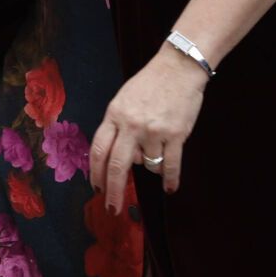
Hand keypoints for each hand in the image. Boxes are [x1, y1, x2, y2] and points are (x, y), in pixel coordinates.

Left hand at [90, 48, 207, 208]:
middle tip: (112, 209)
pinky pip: (170, 166)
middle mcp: (131, 125)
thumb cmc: (150, 83)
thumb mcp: (124, 99)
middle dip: (113, 192)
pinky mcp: (176, 135)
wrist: (179, 67)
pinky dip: (170, 179)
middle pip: (117, 166)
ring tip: (159, 152)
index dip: (96, 173)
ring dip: (151, 166)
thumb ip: (116, 126)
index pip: (98, 150)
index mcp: (114, 115)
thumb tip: (115, 159)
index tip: (97, 188)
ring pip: (148, 165)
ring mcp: (154, 131)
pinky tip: (170, 187)